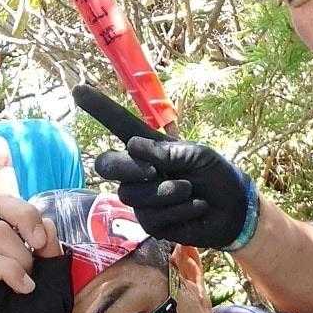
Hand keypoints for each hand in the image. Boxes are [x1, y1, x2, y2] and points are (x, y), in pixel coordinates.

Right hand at [0, 137, 72, 312]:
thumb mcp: (56, 280)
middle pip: (4, 203)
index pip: (8, 199)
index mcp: (16, 240)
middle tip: (40, 245)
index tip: (2, 143)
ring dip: (22, 255)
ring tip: (27, 281)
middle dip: (26, 217)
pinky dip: (13, 271)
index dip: (4, 171)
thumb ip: (50, 249)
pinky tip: (20, 288)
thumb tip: (40, 226)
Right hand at [73, 85, 258, 251]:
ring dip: (166, 192)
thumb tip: (132, 146)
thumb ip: (167, 151)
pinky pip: (150, 217)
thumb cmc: (218, 175)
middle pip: (106, 164)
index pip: (118, 124)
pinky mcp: (150, 223)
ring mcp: (141, 198)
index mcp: (150, 147)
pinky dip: (178, 210)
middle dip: (126, 167)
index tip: (78, 90)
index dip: (98, 107)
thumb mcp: (198, 155)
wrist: (234, 209)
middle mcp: (139, 170)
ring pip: (131, 194)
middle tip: (153, 170)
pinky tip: (195, 207)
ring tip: (189, 190)